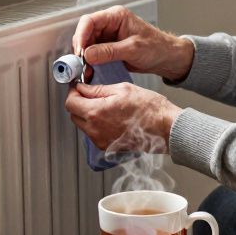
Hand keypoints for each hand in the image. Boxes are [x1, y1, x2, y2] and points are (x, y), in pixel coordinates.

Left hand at [64, 82, 181, 152]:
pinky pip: (94, 134)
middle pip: (74, 115)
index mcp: (96, 112)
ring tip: (104, 105)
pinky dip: (97, 125)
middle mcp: (95, 130)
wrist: (165, 128)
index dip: (73, 92)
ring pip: (83, 125)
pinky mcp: (108, 147)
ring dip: (87, 114)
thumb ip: (98, 89)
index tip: (79, 87)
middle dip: (79, 103)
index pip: (70, 102)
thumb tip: (83, 88)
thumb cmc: (150, 109)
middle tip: (90, 94)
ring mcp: (101, 141)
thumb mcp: (122, 89)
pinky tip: (111, 117)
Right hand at [72, 6, 194, 81]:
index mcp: (116, 16)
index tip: (79, 50)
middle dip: (81, 48)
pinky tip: (91, 69)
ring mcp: (108, 35)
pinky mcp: (109, 47)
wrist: (166, 57)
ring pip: (87, 43)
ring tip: (86, 69)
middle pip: (85, 32)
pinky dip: (90, 61)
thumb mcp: (133, 49)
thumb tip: (88, 54)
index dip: (81, 35)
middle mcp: (110, 23)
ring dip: (84, 56)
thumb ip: (109, 51)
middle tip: (80, 63)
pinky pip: (94, 52)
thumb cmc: (156, 47)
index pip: (90, 21)